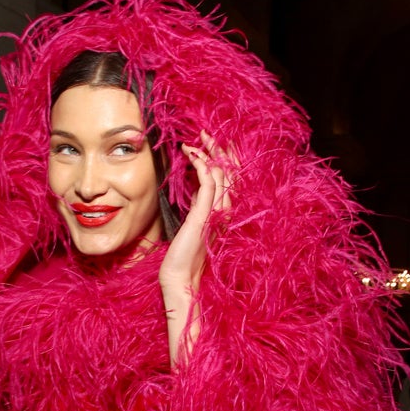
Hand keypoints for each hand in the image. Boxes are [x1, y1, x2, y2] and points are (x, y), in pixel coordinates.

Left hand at [159, 130, 234, 364]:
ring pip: (221, 175)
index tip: (210, 142)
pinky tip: (194, 155)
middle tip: (206, 132)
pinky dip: (202, 168)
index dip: (224, 159)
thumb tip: (198, 187)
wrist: (179, 278)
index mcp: (224, 213)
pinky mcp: (205, 215)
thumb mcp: (194, 225)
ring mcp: (218, 213)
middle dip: (220, 149)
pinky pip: (209, 185)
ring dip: (210, 153)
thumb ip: (200, 207)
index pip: (229, 179)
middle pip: (230, 172)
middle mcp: (226, 212)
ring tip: (199, 137)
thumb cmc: (184, 256)